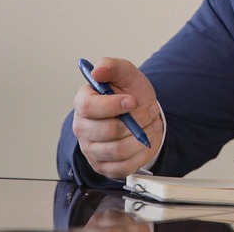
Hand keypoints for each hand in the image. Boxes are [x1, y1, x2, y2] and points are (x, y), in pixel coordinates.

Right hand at [72, 57, 162, 178]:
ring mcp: (91, 150)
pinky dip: (142, 153)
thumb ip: (111, 66)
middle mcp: (82, 128)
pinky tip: (147, 139)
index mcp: (83, 103)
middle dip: (136, 121)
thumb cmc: (130, 93)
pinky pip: (124, 167)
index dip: (112, 105)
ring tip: (151, 123)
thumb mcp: (125, 73)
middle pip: (107, 131)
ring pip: (118, 150)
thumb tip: (97, 70)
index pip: (88, 107)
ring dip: (142, 136)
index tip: (132, 100)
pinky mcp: (103, 167)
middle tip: (151, 111)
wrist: (142, 113)